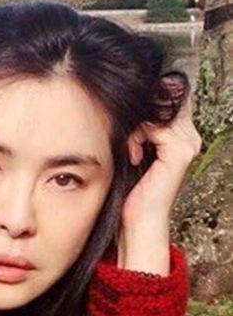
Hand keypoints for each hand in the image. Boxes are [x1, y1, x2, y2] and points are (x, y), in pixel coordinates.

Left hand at [123, 77, 202, 226]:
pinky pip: (154, 128)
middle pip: (163, 101)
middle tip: (128, 139)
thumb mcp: (133, 148)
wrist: (138, 217)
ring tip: (130, 150)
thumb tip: (126, 103)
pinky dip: (136, 138)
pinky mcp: (180, 153)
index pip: (168, 98)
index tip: (127, 123)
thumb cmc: (132, 186)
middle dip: (138, 115)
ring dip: (135, 129)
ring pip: (156, 113)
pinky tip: (134, 156)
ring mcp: (188, 144)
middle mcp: (189, 137)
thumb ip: (138, 126)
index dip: (145, 103)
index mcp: (181, 135)